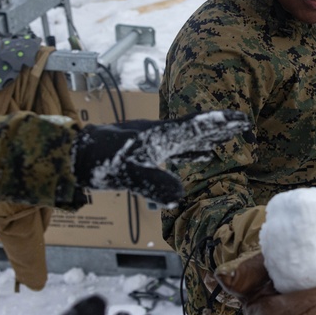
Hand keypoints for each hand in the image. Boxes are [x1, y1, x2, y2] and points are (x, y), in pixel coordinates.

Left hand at [71, 110, 249, 203]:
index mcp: (160, 135)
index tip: (241, 120)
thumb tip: (179, 194)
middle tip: (244, 125)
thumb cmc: (98, 162)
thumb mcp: (126, 173)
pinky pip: (176, 148)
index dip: (220, 124)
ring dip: (208, 138)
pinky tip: (199, 157)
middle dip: (220, 127)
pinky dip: (192, 150)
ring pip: (188, 138)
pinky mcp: (144, 152)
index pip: (197, 126)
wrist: (71, 157)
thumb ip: (152, 182)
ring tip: (228, 139)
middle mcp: (160, 135)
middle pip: (197, 128)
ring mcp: (152, 143)